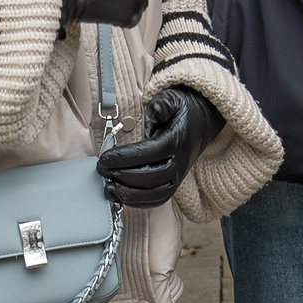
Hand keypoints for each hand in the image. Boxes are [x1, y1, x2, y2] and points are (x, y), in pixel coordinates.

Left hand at [97, 88, 219, 208]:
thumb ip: (162, 104)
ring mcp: (177, 177)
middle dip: (122, 176)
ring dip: (129, 194)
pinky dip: (138, 202)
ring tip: (108, 187)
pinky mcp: (174, 186)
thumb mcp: (173, 99)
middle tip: (101, 170)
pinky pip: (157, 200)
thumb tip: (154, 111)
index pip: (149, 153)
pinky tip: (120, 195)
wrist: (201, 125)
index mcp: (176, 141)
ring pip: (154, 193)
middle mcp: (179, 162)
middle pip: (150, 176)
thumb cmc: (181, 112)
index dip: (125, 157)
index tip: (105, 157)